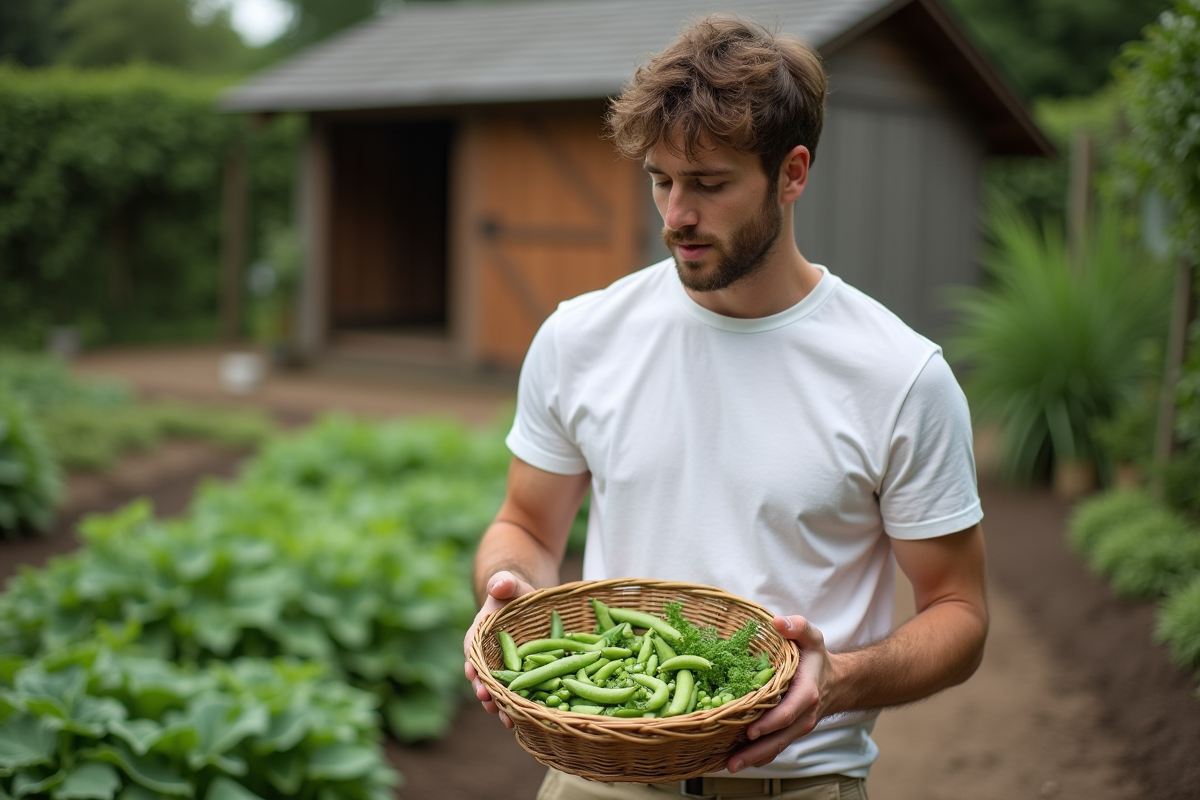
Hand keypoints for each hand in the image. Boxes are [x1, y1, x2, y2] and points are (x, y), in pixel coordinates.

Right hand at [462, 570, 535, 727]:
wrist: (527, 602)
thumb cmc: (515, 591)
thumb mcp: (510, 583)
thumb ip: (503, 583)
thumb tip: (499, 585)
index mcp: (480, 632)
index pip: (472, 648)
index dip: (472, 662)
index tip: (472, 674)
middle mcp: (487, 653)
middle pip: (481, 675)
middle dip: (484, 690)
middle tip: (489, 703)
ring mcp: (502, 666)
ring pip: (497, 688)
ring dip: (499, 704)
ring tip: (506, 719)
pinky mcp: (518, 675)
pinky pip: (514, 692)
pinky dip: (516, 705)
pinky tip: (522, 721)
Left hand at [726, 615, 832, 772]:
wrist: (837, 682)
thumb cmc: (817, 658)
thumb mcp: (812, 637)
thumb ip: (797, 627)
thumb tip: (777, 621)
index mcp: (806, 694)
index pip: (788, 713)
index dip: (770, 723)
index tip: (751, 731)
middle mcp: (803, 716)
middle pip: (779, 738)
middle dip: (755, 752)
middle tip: (731, 762)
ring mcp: (797, 728)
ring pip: (775, 748)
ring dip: (753, 759)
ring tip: (728, 767)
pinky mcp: (789, 733)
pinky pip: (774, 748)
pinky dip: (756, 757)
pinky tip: (735, 762)